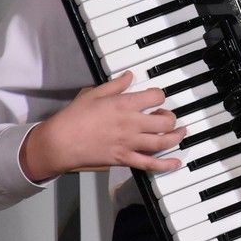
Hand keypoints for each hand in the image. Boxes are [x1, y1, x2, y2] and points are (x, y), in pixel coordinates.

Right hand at [19, 70, 186, 181]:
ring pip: (162, 142)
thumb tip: (129, 76)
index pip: (155, 97)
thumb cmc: (73, 117)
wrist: (60, 143)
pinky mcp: (124, 159)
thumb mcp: (92, 93)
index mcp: (124, 104)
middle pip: (164, 121)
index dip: (159, 96)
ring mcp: (129, 143)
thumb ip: (115, 85)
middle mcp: (131, 124)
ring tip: (180, 133)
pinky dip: (165, 165)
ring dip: (175, 137)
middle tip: (167, 117)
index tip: (156, 98)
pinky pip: (149, 164)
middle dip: (170, 118)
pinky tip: (175, 162)